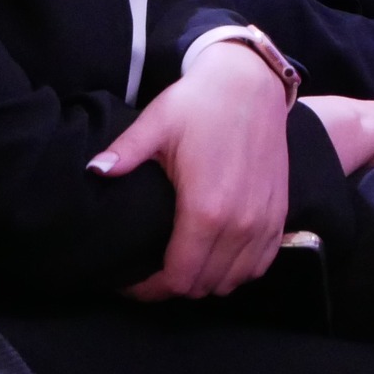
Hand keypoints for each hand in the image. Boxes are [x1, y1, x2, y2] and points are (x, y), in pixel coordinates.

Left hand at [88, 42, 290, 300]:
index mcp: (204, 210)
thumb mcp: (156, 123)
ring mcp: (263, 223)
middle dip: (173, 286)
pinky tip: (216, 255)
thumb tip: (93, 171)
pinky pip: (259, 265)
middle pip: (204, 285)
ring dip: (206, 280)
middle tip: (150, 272)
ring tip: (180, 264)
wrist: (251, 83)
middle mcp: (239, 225)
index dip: (150, 289)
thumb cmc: (200, 103)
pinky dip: (237, 270)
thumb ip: (124, 153)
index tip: (131, 282)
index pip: (177, 277)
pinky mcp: (280, 216)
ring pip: (233, 281)